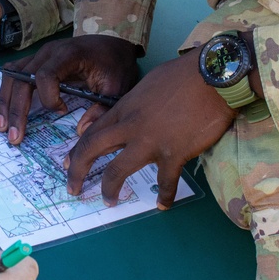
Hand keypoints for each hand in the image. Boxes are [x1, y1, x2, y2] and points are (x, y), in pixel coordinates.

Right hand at [0, 35, 138, 143]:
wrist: (113, 45)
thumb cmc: (115, 65)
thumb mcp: (116, 87)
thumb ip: (102, 109)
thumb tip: (81, 131)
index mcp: (68, 54)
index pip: (45, 75)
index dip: (48, 97)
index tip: (62, 111)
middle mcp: (48, 52)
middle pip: (22, 78)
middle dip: (17, 110)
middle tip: (15, 137)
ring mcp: (39, 56)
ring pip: (12, 76)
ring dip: (6, 103)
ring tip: (2, 128)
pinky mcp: (36, 62)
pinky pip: (14, 75)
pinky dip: (8, 94)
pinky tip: (5, 114)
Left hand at [65, 49, 234, 208]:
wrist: (211, 76)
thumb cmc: (183, 74)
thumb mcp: (148, 84)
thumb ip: (136, 103)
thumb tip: (132, 114)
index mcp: (124, 108)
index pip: (92, 132)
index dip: (77, 150)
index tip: (67, 164)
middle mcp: (130, 126)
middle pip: (93, 150)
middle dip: (77, 171)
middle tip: (73, 188)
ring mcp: (150, 141)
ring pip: (118, 170)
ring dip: (110, 188)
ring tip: (109, 202)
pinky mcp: (174, 154)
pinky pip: (165, 181)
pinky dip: (165, 195)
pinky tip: (163, 205)